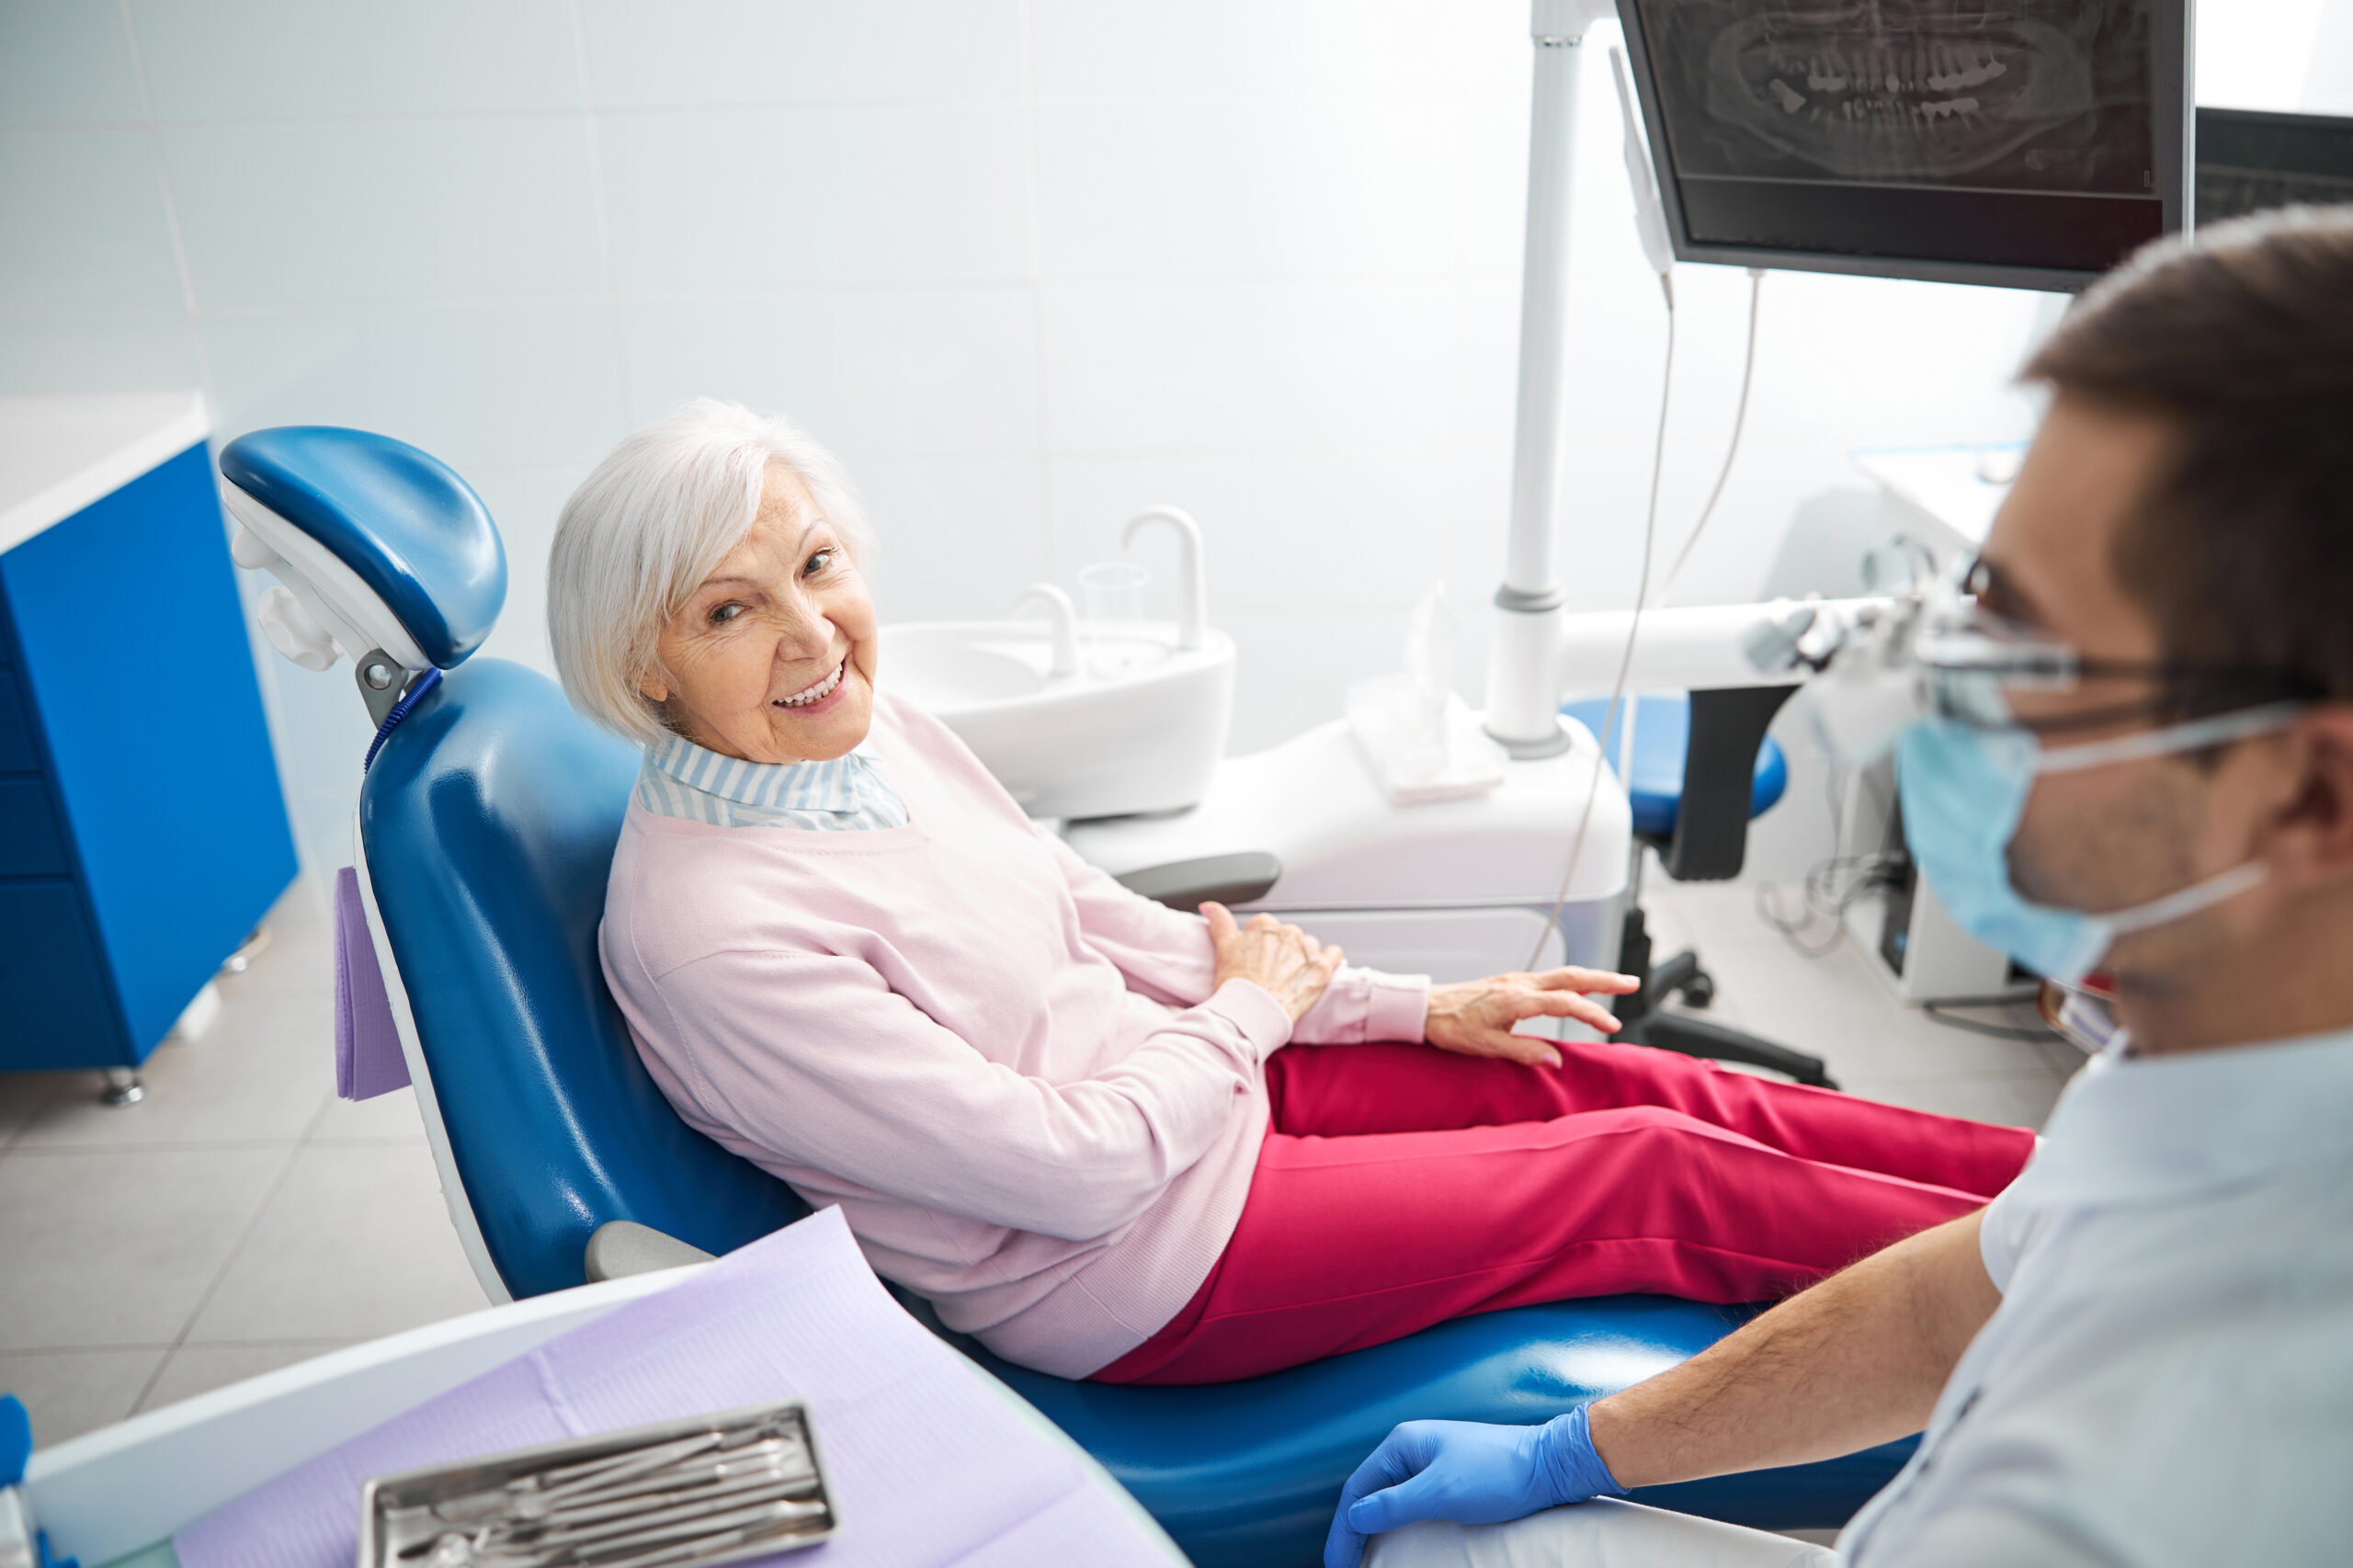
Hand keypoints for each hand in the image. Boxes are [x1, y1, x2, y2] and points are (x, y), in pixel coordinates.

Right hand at [1204, 902, 1343, 1022]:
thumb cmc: (1236, 986)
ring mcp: (1307, 949)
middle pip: (1288, 937)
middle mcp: (1287, 932)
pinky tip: (1318, 970)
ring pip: (1309, 946)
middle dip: (1282, 952)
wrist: (1252, 1014)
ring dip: (1303, 958)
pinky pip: (1334, 954)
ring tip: (1290, 979)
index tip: (1258, 960)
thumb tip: (1208, 905)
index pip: (1266, 928)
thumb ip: (1219, 921)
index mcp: (1264, 924)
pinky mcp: (1322, 968)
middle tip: (1270, 974)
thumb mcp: (1223, 949)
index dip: (1262, 946)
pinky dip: (1330, 959)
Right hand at [1322, 1407, 1623, 1567]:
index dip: (1344, 1529)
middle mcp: (1411, 1449)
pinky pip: (1410, 1502)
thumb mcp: (1441, 1492)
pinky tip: (1394, 1542)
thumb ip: (1394, 1505)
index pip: (1357, 1489)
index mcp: (1402, 1444)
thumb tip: (1353, 1516)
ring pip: (1388, 1499)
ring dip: (1372, 1529)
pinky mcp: (1449, 1477)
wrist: (1549, 1465)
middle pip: (1369, 1494)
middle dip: (1352, 1531)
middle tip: (1344, 1565)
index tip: (1338, 1564)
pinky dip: (1395, 1525)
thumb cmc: (1497, 1474)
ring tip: (1362, 1558)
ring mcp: (1430, 1462)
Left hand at [1423, 968, 1638, 1066]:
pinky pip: (1550, 978)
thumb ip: (1523, 1052)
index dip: (1592, 1013)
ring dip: (1592, 978)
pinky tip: (1580, 988)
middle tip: (1633, 983)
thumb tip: (1555, 1060)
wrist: (1425, 1008)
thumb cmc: (1450, 1027)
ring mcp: (1516, 980)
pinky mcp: (1511, 982)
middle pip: (1572, 976)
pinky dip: (1572, 981)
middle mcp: (1520, 984)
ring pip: (1562, 974)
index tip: (1612, 1026)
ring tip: (1617, 984)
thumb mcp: (1485, 1046)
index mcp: (1516, 999)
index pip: (1565, 1003)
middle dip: (1605, 979)